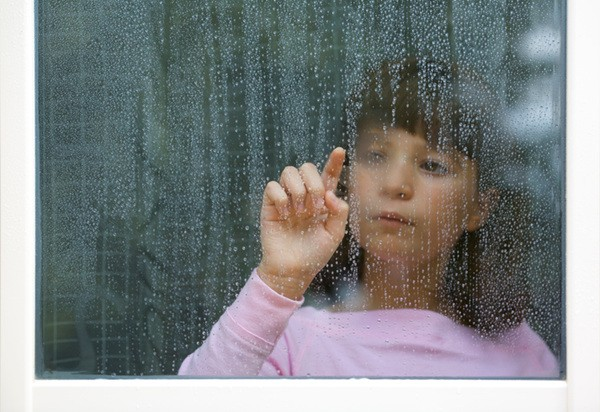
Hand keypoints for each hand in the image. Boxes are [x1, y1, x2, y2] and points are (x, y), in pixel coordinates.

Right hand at [257, 148, 348, 299]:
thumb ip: (340, 211)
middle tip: (316, 207)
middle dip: (314, 183)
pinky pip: (272, 186)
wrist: (293, 269)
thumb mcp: (335, 234)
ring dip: (298, 190)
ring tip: (300, 212)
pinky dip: (281, 198)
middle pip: (307, 167)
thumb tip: (331, 193)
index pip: (328, 175)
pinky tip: (286, 215)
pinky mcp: (270, 205)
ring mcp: (286, 198)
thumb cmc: (315, 253)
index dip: (334, 162)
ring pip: (289, 171)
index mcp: (322, 200)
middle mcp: (304, 195)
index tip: (339, 151)